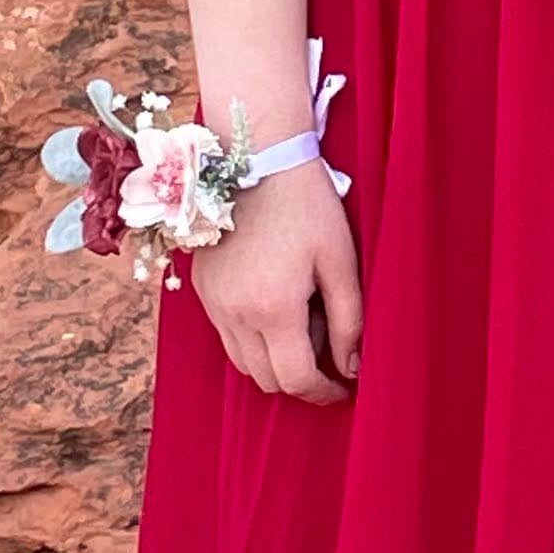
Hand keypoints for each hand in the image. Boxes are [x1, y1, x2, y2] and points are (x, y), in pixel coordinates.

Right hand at [188, 158, 361, 400]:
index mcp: (273, 309)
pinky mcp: (202, 288)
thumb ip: (348, 322)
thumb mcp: (340, 262)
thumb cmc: (308, 207)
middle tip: (328, 342)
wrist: (258, 160)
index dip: (323, 393)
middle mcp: (234, 314)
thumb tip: (351, 369)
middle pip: (266, 380)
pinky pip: (226, 334)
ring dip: (273, 359)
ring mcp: (212, 302)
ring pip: (243, 362)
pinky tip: (276, 301)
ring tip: (302, 318)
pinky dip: (252, 337)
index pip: (295, 380)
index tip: (344, 388)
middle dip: (300, 376)